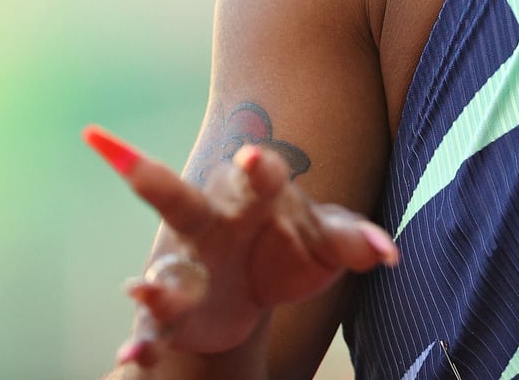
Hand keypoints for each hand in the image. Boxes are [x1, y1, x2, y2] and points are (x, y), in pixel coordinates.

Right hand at [83, 125, 399, 370]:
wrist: (259, 280)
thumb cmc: (299, 243)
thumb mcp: (331, 240)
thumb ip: (356, 241)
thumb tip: (388, 252)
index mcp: (256, 196)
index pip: (259, 177)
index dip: (258, 168)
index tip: (256, 159)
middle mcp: (209, 225)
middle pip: (179, 202)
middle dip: (156, 184)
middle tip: (132, 168)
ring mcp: (184, 268)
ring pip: (163, 272)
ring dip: (153, 284)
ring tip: (141, 292)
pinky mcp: (172, 313)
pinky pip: (153, 327)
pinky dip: (143, 342)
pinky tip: (131, 359)